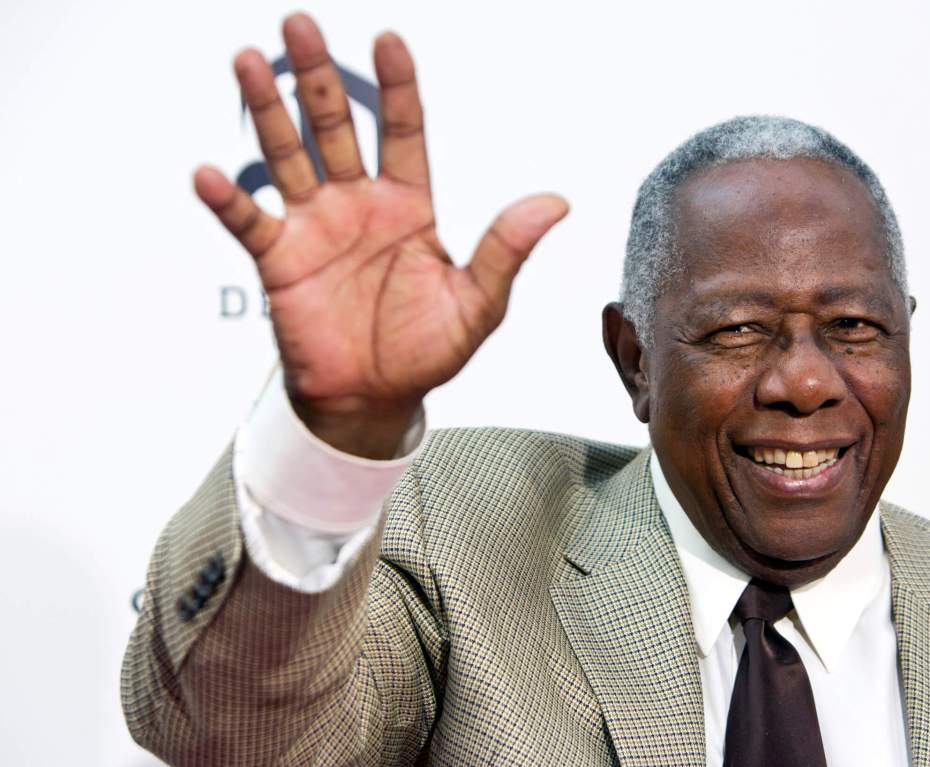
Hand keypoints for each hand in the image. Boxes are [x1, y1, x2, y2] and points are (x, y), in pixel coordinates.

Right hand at [194, 13, 568, 457]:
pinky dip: (227, 199)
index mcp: (409, 206)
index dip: (398, 87)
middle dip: (320, 77)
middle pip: (336, 126)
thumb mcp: (479, 303)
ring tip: (250, 62)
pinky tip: (209, 173)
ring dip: (270, 111)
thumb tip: (555, 203)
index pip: (403, 132)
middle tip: (300, 25)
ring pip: (289, 155)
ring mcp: (315, 226)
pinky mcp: (280, 259)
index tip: (389, 40)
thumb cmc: (426, 352)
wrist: (374, 399)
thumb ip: (506, 250)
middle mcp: (359, 205)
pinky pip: (249, 221)